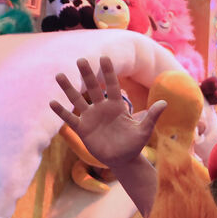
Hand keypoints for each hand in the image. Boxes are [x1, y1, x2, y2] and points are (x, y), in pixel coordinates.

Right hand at [50, 56, 166, 169]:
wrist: (123, 160)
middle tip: (81, 59)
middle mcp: (102, 108)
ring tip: (59, 75)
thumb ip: (152, 116)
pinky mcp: (83, 130)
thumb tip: (165, 102)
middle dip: (87, 74)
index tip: (104, 57)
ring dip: (69, 89)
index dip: (109, 72)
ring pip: (78, 100)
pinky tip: (52, 102)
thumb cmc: (135, 144)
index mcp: (117, 106)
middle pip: (93, 88)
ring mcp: (91, 118)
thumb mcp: (144, 130)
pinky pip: (70, 119)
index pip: (113, 86)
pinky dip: (61, 112)